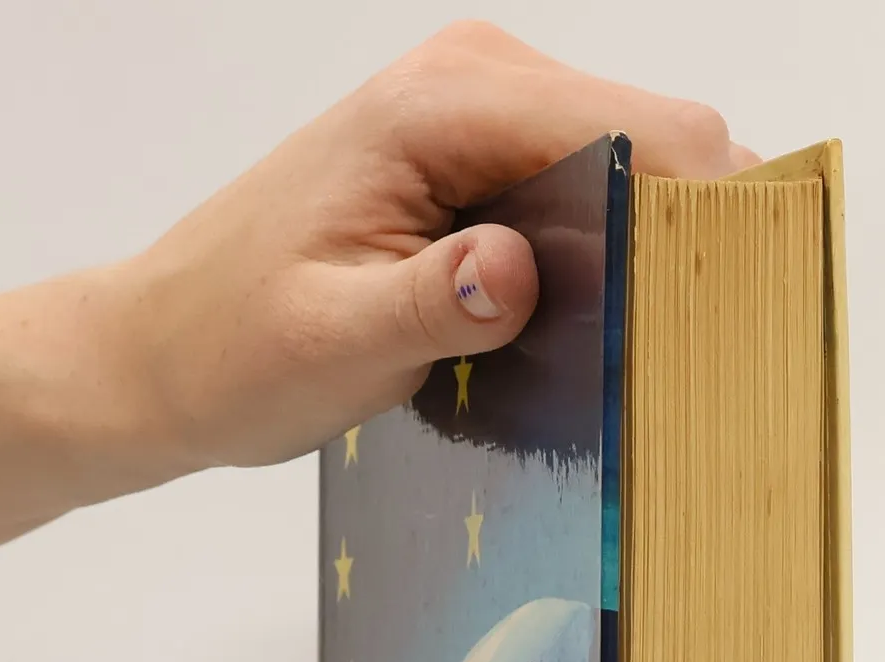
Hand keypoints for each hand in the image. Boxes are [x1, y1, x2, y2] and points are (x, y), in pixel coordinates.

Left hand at [107, 21, 757, 472]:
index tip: (721, 316)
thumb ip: (435, 302)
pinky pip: (588, 191)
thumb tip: (519, 269)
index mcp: (447, 104)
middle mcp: (477, 82)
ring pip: (633, 167)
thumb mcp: (336, 344)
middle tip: (677, 355)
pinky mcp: (480, 161)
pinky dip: (608, 257)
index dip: (701, 216)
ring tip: (633, 352)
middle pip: (657, 138)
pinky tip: (586, 331)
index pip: (639, 128)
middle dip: (685, 238)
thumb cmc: (235, 348)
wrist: (163, 350)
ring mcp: (482, 116)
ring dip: (648, 254)